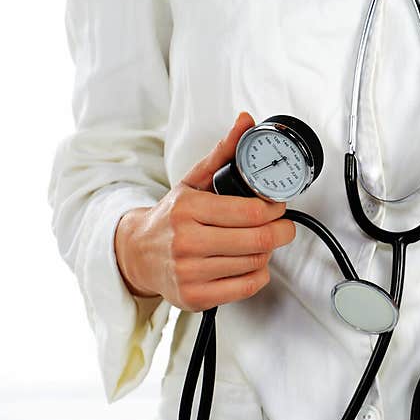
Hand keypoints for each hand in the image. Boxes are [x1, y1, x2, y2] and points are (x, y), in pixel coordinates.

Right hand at [114, 113, 295, 310]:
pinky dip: (258, 274)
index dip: (276, 210)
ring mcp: (190, 272)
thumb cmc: (170, 217)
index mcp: (188, 209)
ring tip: (259, 241)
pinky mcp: (195, 297)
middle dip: (281, 231)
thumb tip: (245, 122)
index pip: (251, 213)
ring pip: (255, 263)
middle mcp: (187, 242)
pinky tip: (250, 263)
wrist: (136, 253)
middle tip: (283, 226)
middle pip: (258, 240)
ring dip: (267, 251)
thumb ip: (223, 152)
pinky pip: (247, 287)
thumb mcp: (193, 181)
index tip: (278, 206)